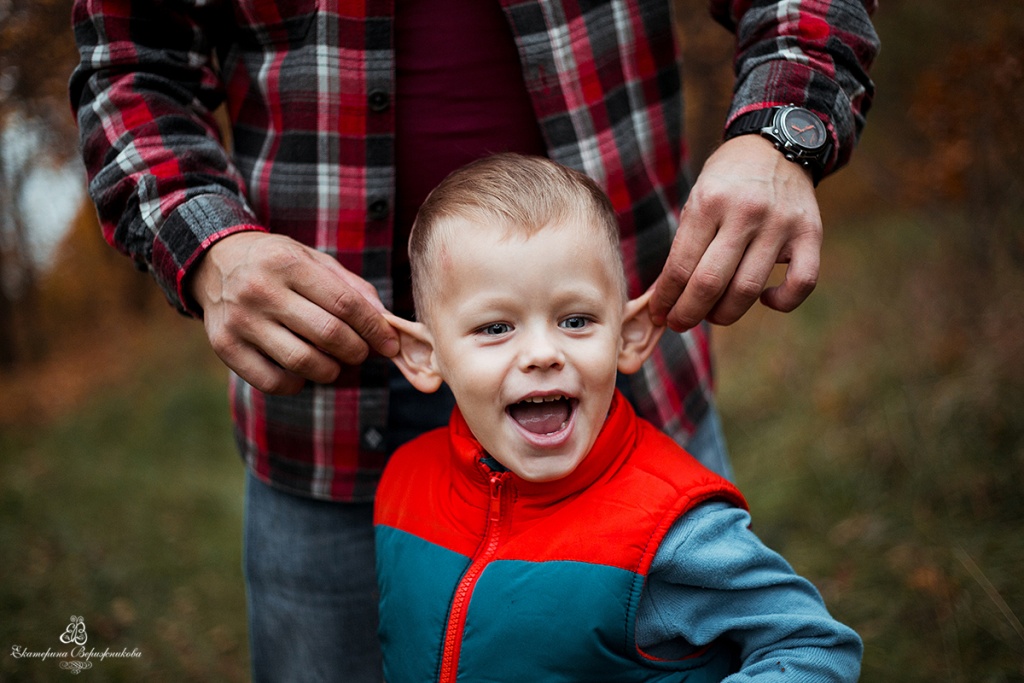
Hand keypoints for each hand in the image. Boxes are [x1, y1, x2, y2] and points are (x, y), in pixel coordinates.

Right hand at [189, 231, 399, 393]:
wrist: (214, 263)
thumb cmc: (277, 264)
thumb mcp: (313, 260)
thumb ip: (352, 288)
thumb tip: (386, 323)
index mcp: (288, 263)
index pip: (346, 304)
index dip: (375, 329)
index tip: (390, 344)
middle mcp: (260, 290)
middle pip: (328, 335)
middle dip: (357, 351)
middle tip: (360, 353)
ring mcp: (240, 320)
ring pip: (303, 362)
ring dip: (331, 370)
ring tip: (333, 362)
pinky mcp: (225, 347)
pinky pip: (274, 382)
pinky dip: (298, 383)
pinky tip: (301, 370)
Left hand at [651, 135, 821, 330]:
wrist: (775, 145)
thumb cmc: (727, 181)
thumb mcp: (697, 201)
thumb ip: (684, 247)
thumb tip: (664, 297)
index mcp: (709, 202)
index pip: (681, 266)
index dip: (667, 298)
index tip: (661, 313)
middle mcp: (746, 213)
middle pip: (710, 283)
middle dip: (688, 313)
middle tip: (680, 323)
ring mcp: (781, 224)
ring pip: (748, 290)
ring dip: (725, 314)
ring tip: (713, 315)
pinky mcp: (811, 233)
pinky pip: (802, 283)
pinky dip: (782, 302)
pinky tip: (764, 300)